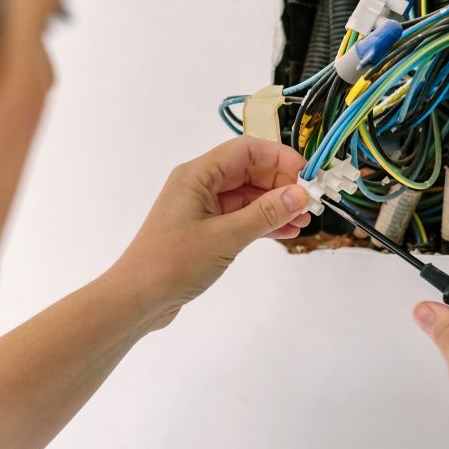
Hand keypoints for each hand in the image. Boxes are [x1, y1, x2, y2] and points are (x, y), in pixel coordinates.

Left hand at [112, 136, 310, 330]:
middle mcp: (198, 184)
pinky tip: (285, 232)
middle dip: (281, 184)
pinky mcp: (203, 231)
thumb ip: (265, 214)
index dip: (279, 158)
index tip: (308, 177)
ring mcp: (200, 208)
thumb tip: (301, 194)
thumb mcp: (225, 237)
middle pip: (248, 171)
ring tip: (304, 220)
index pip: (246, 150)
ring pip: (246, 196)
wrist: (137, 298)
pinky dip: (261, 222)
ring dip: (275, 205)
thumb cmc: (174, 262)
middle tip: (311, 203)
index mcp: (197, 174)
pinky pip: (239, 217)